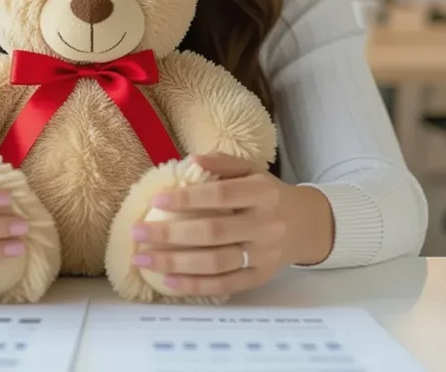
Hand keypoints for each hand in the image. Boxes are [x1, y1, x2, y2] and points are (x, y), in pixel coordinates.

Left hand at [128, 153, 334, 296]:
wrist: (308, 225)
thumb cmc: (269, 194)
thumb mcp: (252, 170)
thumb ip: (223, 163)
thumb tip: (189, 160)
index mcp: (263, 193)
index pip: (222, 195)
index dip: (188, 198)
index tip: (157, 199)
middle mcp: (265, 225)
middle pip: (213, 232)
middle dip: (170, 234)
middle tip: (138, 233)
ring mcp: (264, 255)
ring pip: (216, 263)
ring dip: (175, 263)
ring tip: (143, 259)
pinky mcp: (260, 277)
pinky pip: (224, 285)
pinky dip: (195, 285)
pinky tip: (168, 281)